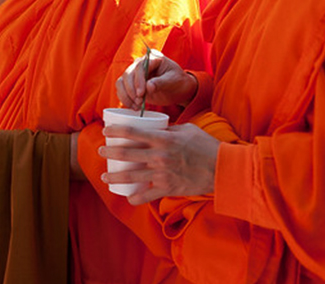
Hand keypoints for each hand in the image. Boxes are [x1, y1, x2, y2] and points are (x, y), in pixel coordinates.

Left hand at [98, 123, 220, 203]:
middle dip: (108, 152)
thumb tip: (153, 127)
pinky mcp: (169, 188)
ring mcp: (163, 173)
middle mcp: (159, 156)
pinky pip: (147, 196)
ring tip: (104, 176)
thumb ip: (168, 129)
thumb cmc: (206, 146)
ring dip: (114, 177)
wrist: (224, 169)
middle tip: (100, 152)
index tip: (104, 131)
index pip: (132, 132)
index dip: (115, 131)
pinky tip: (129, 197)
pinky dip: (136, 198)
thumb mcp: (186, 130)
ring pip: (131, 177)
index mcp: (163, 139)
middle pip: (126, 154)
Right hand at [116, 49, 197, 109]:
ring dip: (126, 95)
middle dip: (131, 90)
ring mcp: (135, 73)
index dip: (138, 81)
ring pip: (121, 82)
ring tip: (137, 106)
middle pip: (128, 74)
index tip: (141, 94)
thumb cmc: (178, 82)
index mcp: (152, 58)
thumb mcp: (173, 81)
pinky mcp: (131, 84)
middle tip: (139, 102)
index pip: (140, 67)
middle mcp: (141, 63)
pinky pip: (121, 89)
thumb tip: (148, 86)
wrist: (178, 90)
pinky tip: (134, 106)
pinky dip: (125, 99)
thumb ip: (161, 82)